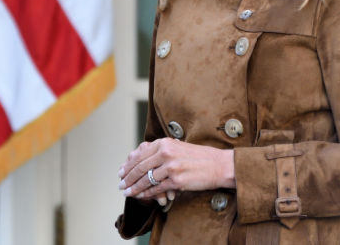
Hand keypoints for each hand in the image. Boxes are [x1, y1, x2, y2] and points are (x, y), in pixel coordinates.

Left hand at [117, 138, 234, 199]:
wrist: (219, 165)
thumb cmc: (199, 157)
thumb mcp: (178, 147)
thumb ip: (160, 150)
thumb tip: (140, 156)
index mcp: (165, 143)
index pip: (139, 155)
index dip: (128, 165)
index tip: (121, 172)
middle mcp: (166, 153)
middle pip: (140, 167)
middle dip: (127, 178)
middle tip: (121, 185)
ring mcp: (171, 167)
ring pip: (146, 179)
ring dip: (134, 188)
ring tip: (127, 192)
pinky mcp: (176, 181)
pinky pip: (156, 189)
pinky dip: (146, 194)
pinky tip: (141, 196)